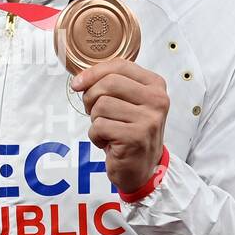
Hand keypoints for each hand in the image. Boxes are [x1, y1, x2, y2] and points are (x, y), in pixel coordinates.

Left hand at [71, 58, 168, 194]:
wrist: (141, 169)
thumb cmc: (129, 133)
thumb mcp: (127, 102)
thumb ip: (111, 85)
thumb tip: (80, 79)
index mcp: (155, 85)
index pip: (120, 65)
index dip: (93, 72)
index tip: (78, 84)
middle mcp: (157, 100)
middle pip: (108, 83)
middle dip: (91, 97)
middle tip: (95, 113)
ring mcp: (148, 119)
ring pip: (102, 105)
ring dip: (95, 120)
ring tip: (107, 130)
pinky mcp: (135, 137)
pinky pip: (100, 126)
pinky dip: (96, 136)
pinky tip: (108, 142)